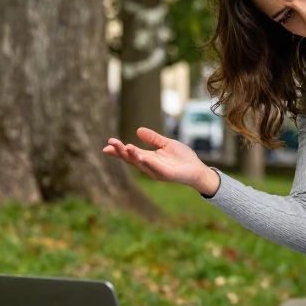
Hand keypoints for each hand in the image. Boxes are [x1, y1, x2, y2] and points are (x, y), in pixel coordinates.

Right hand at [103, 128, 217, 193]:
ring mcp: (157, 171)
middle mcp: (149, 166)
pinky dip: (147, 163)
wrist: (197, 169)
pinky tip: (141, 157)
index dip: (119, 150)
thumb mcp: (166, 144)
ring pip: (141, 164)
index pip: (130, 154)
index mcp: (148, 158)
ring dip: (132, 156)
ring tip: (124, 147)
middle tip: (111, 143)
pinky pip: (155, 168)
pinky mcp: (166, 174)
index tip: (108, 144)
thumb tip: (138, 130)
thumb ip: (153, 138)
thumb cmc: (183, 158)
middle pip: (131, 159)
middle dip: (121, 151)